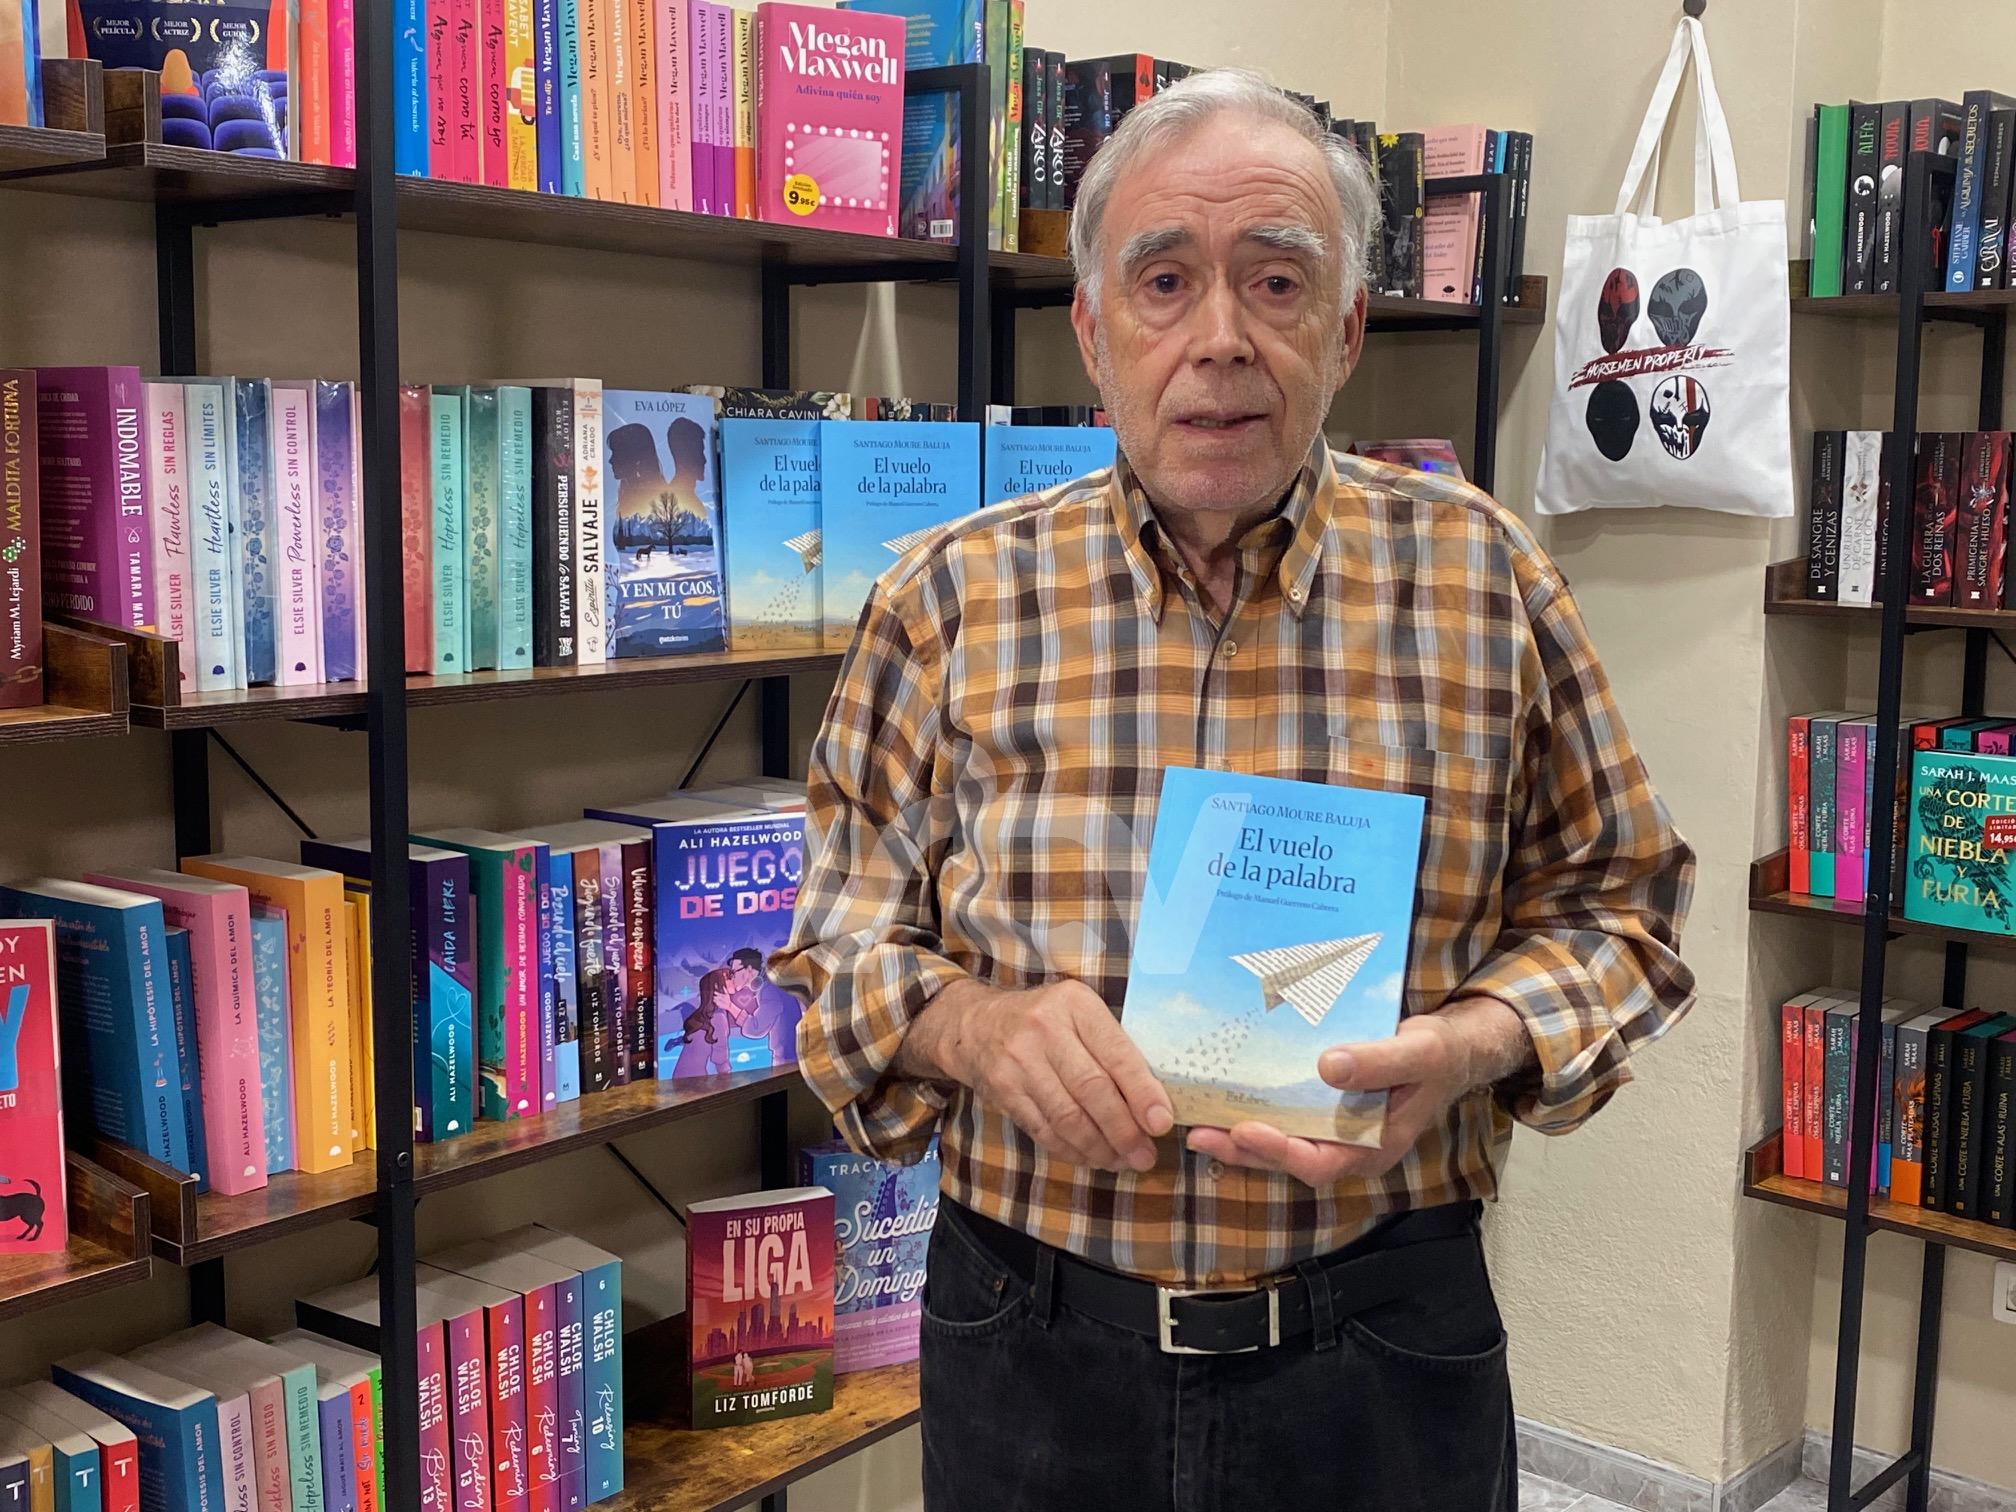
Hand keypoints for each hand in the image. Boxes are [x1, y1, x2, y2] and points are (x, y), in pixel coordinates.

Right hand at [903, 978, 1175, 1171]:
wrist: (976, 1024)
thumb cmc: (1045, 1019)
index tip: (1162, 1123)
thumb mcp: (1079, 1012)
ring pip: (1067, 1117)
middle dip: (1123, 1130)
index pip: (1116, 1053)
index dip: (1142, 1093)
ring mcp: (1019, 1060)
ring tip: (1122, 1162)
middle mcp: (1044, 1028)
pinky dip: (1072, 1150)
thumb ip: (1113, 1045)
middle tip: (1145, 1156)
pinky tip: (1091, 1157)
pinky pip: (1044, 1130)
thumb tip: (1154, 1101)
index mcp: (1075, 1004)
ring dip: (1099, 1147)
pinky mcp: (1003, 1089)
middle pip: (1092, 1090)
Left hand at [1185, 996, 1529, 1187]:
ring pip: (1281, 1139)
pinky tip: (1227, 1094)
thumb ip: (1379, 1063)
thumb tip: (1329, 1067)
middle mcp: (1348, 1145)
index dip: (1279, 1151)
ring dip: (1240, 1134)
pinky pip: (1286, 1115)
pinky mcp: (1326, 1107)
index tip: (1245, 1131)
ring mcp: (1335, 1128)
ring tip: (1198, 1121)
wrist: (1452, 1047)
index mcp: (1373, 1147)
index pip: (1318, 1162)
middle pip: (1288, 1157)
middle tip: (1199, 1131)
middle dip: (1243, 1148)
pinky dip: (1257, 1108)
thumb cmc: (1440, 1054)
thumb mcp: (1419, 1053)